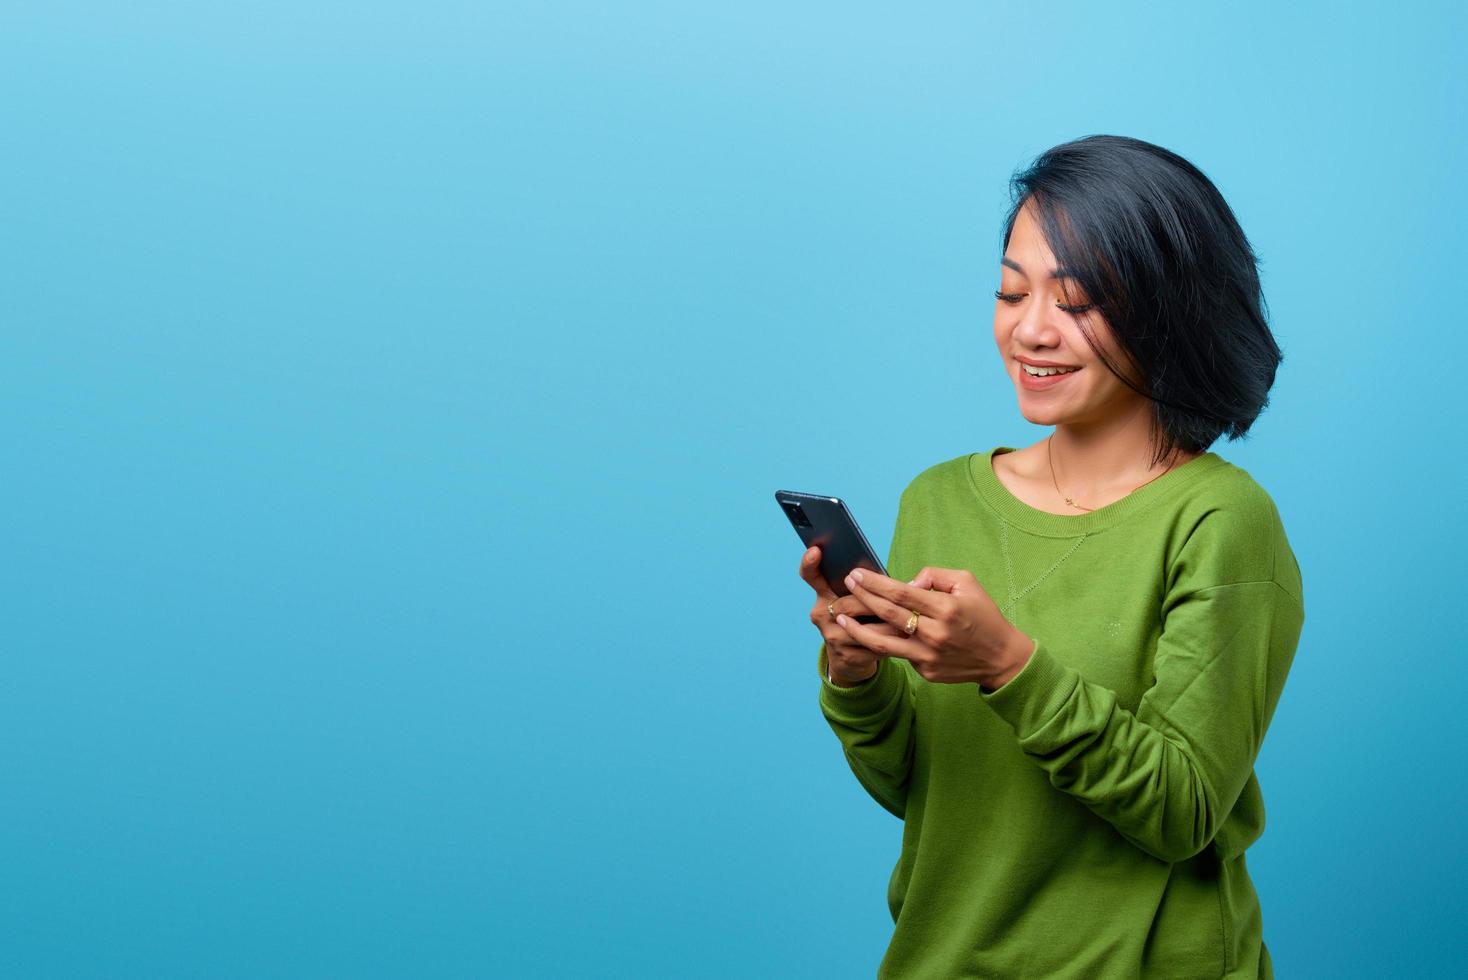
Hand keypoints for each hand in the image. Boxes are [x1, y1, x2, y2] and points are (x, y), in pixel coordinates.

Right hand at [798, 546, 906, 684]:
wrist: (852, 657)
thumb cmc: (863, 618)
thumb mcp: (860, 599)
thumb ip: (872, 585)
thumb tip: (908, 581)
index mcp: (824, 595)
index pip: (811, 576)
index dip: (810, 563)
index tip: (815, 550)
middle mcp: (821, 615)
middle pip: (847, 604)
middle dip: (875, 603)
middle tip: (898, 598)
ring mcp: (831, 637)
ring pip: (864, 628)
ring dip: (889, 624)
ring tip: (909, 619)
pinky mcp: (845, 656)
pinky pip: (872, 646)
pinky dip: (891, 641)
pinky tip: (905, 638)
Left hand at [834, 566, 1035, 688]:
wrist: (1000, 657)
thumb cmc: (983, 615)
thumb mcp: (967, 583)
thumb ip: (934, 576)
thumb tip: (906, 584)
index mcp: (945, 608)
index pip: (900, 593)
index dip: (874, 583)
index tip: (856, 573)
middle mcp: (935, 633)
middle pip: (887, 614)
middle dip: (862, 597)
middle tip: (846, 586)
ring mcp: (928, 656)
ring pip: (882, 643)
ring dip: (857, 629)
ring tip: (840, 618)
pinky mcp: (925, 672)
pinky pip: (899, 654)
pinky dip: (881, 643)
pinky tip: (866, 634)